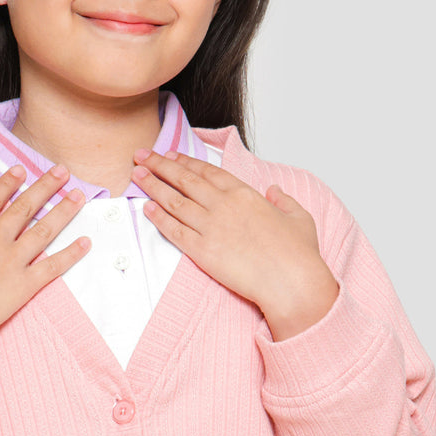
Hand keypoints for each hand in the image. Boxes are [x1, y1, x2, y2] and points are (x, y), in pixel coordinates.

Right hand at [0, 164, 90, 344]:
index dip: (7, 183)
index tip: (21, 170)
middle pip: (24, 207)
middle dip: (44, 186)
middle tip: (62, 170)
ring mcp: (11, 263)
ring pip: (43, 230)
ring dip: (63, 212)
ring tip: (80, 196)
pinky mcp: (25, 286)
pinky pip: (54, 267)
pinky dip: (72, 255)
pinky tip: (87, 243)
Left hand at [130, 148, 338, 338]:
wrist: (290, 280)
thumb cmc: (298, 253)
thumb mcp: (298, 217)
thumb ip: (284, 200)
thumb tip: (274, 191)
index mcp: (245, 194)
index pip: (208, 172)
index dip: (186, 162)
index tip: (170, 155)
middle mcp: (224, 206)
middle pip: (184, 180)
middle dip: (160, 165)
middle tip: (142, 156)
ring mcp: (211, 228)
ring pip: (174, 201)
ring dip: (152, 186)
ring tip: (136, 176)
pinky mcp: (203, 251)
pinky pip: (174, 230)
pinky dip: (158, 218)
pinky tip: (146, 208)